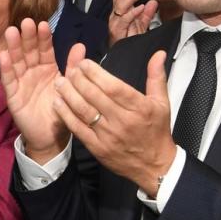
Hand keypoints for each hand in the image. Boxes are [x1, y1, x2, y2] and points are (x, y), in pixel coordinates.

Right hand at [0, 18, 78, 162]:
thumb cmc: (60, 110)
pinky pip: (9, 81)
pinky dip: (6, 69)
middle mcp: (33, 72)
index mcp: (47, 68)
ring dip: (13, 47)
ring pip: (17, 62)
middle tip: (26, 22)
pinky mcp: (13, 96)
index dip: (43, 37)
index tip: (43, 24)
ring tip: (12, 32)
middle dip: (27, 37)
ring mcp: (21, 82)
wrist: (51, 137)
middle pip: (28, 51)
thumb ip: (73, 68)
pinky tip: (3, 56)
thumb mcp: (69, 87)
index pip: (45, 49)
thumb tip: (80, 45)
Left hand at [54, 51, 175, 194]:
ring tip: (60, 82)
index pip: (113, 87)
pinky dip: (66, 115)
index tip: (84, 63)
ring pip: (84, 111)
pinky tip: (58, 103)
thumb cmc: (156, 131)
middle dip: (79, 80)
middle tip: (69, 70)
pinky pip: (78, 129)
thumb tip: (159, 53)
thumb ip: (157, 76)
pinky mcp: (97, 148)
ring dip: (69, 95)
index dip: (96, 74)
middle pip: (95, 97)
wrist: (154, 166)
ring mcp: (108, 136)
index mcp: (139, 108)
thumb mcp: (162, 103)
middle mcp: (123, 121)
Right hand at [108, 0, 156, 45]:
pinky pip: (125, 18)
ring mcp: (115, 22)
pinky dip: (133, 12)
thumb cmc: (129, 40)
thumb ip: (146, 14)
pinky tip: (141, 7)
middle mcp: (115, 15)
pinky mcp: (117, 30)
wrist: (124, 55)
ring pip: (121, 5)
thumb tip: (153, 2)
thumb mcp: (141, 25)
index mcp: (120, 12)